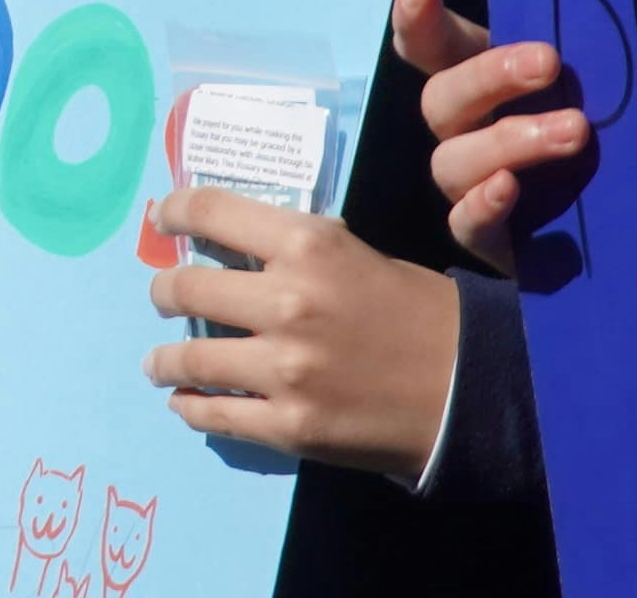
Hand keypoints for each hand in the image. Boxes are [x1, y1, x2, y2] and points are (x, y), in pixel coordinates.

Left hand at [147, 187, 460, 475]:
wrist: (478, 389)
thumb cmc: (420, 312)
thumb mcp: (354, 255)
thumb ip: (291, 251)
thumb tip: (228, 247)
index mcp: (306, 246)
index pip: (209, 211)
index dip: (174, 213)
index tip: (163, 220)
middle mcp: (287, 302)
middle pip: (184, 286)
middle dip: (163, 291)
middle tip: (161, 298)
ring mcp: (285, 369)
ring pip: (189, 356)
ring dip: (164, 358)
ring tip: (158, 362)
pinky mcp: (291, 425)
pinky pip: (214, 414)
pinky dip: (190, 407)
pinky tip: (185, 402)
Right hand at [403, 0, 585, 274]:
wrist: (625, 228)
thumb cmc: (608, 134)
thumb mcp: (597, 87)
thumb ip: (590, 53)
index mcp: (479, 84)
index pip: (429, 45)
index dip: (417, 20)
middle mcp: (463, 130)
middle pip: (440, 98)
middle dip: (489, 75)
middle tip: (550, 61)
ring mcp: (470, 184)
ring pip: (452, 160)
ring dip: (507, 140)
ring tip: (576, 131)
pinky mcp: (489, 238)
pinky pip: (465, 224)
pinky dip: (481, 204)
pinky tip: (509, 188)